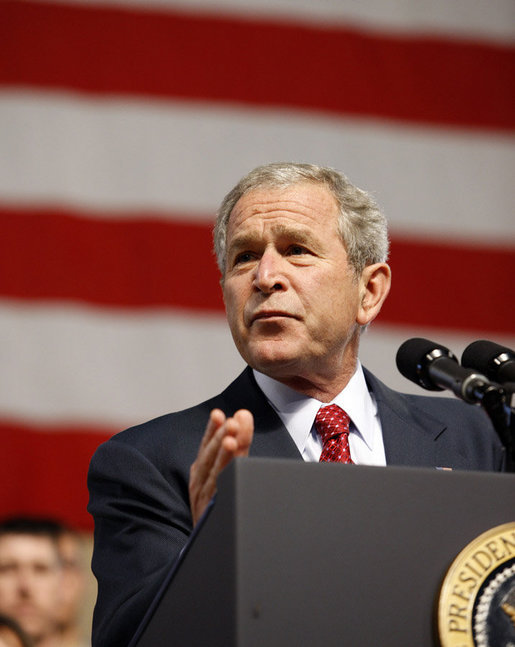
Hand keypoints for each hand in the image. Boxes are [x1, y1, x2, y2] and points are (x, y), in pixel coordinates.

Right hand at [189, 408, 253, 525]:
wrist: (213, 545)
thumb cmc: (220, 505)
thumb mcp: (226, 472)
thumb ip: (237, 445)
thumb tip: (243, 415)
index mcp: (202, 471)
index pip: (207, 446)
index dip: (213, 431)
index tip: (219, 415)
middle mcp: (199, 484)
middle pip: (209, 458)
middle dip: (220, 438)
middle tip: (233, 421)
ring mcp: (203, 501)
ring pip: (213, 475)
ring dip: (223, 455)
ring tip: (231, 438)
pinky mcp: (211, 516)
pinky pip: (219, 497)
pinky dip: (224, 482)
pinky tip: (231, 471)